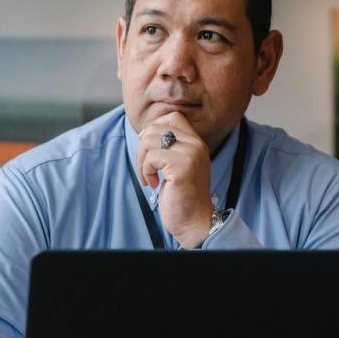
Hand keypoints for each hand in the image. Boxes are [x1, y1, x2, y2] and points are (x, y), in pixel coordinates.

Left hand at [136, 112, 214, 247]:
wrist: (194, 221)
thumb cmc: (181, 196)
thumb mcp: (177, 165)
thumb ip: (168, 147)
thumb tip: (144, 133)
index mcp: (196, 142)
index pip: (172, 117)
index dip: (154, 130)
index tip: (150, 152)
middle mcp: (196, 144)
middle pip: (155, 128)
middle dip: (142, 149)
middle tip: (146, 169)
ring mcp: (190, 154)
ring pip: (149, 141)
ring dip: (142, 162)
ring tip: (149, 178)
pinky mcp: (182, 167)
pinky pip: (151, 158)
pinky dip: (145, 172)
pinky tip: (154, 184)